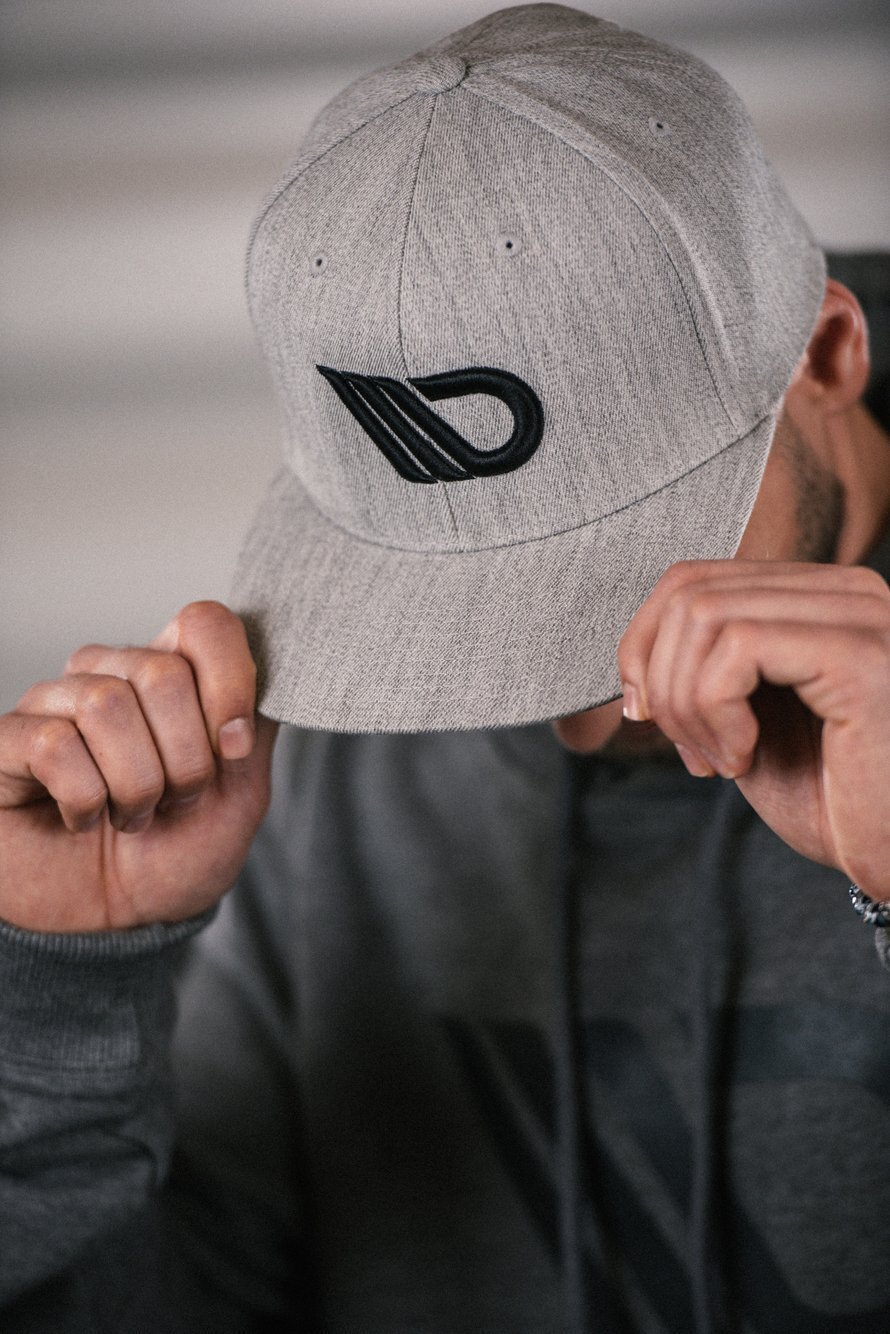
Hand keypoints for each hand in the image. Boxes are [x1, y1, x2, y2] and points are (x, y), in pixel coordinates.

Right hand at [0, 602, 277, 932]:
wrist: (118, 926)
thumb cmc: (174, 857)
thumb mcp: (240, 793)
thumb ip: (256, 725)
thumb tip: (269, 666)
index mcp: (172, 675)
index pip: (204, 622)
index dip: (230, 683)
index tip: (234, 748)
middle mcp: (112, 673)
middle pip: (163, 672)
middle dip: (186, 759)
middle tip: (174, 800)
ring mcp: (55, 702)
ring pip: (107, 705)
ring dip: (136, 784)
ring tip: (129, 816)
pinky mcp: (9, 739)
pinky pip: (55, 745)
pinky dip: (84, 800)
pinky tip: (82, 820)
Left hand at [618, 560, 889, 897]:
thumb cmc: (833, 802)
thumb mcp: (747, 723)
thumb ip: (702, 672)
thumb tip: (631, 659)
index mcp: (821, 597)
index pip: (692, 579)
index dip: (644, 648)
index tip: (651, 717)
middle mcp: (849, 589)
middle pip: (688, 590)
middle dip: (659, 679)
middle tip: (690, 752)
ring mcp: (860, 615)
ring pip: (703, 614)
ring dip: (685, 702)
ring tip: (719, 759)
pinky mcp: (860, 655)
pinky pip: (738, 647)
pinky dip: (714, 710)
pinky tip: (743, 758)